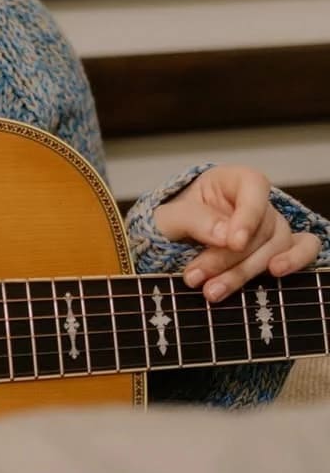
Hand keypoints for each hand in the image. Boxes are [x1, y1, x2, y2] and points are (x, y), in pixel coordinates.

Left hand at [153, 164, 319, 300]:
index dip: (248, 215)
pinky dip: (296, 260)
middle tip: (196, 278)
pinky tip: (277, 274)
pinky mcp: (278, 248)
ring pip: (275, 247)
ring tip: (212, 291)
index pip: (253, 187)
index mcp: (231, 181)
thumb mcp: (168, 216)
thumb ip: (192, 219)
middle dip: (227, 258)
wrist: (171, 242)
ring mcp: (270, 225)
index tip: (233, 242)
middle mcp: (256, 201)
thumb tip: (225, 236)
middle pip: (260, 227)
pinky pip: (304, 248)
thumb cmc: (173, 222)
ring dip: (244, 272)